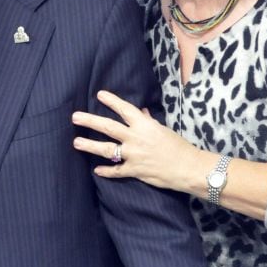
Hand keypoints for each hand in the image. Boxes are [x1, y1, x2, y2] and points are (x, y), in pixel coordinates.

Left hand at [71, 90, 198, 190]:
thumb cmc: (179, 147)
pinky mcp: (135, 170)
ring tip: (76, 142)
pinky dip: (106, 171)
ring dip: (89, 145)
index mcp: (144, 125)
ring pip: (106, 149)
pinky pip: (117, 171)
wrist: (190, 168)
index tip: (99, 94)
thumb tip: (142, 112)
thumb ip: (149, 122)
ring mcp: (134, 155)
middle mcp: (136, 138)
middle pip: (108, 127)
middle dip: (90, 121)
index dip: (112, 101)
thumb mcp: (164, 130)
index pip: (125, 109)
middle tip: (75, 117)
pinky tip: (97, 170)